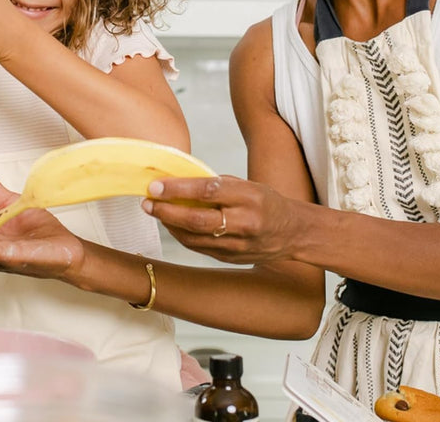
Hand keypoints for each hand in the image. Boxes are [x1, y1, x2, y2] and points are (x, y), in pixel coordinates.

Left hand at [142, 174, 296, 265]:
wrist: (292, 232)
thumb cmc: (265, 202)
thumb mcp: (246, 185)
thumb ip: (216, 184)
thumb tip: (178, 181)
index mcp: (249, 197)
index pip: (208, 191)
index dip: (178, 189)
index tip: (156, 186)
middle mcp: (244, 223)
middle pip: (197, 220)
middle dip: (167, 211)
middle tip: (147, 202)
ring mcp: (237, 245)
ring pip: (194, 237)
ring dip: (169, 224)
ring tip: (154, 210)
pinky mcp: (230, 259)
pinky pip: (198, 247)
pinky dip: (180, 235)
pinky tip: (170, 224)